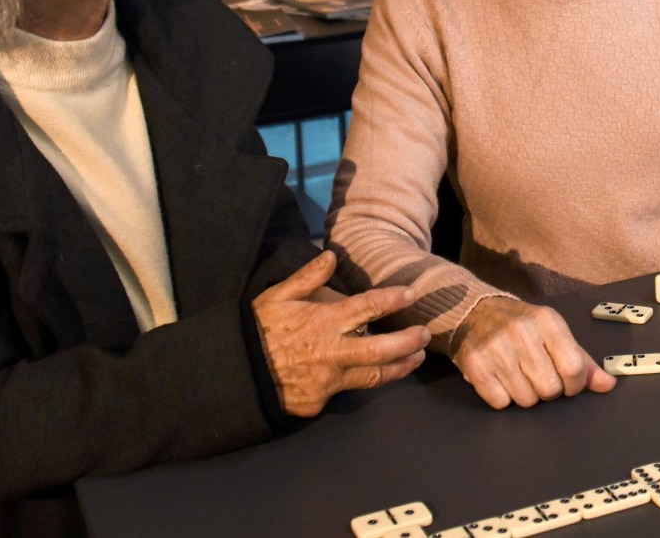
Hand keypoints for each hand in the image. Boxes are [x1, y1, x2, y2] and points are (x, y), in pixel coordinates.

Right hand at [250, 251, 429, 417]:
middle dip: (407, 342)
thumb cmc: (256, 329)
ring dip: (398, 368)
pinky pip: (344, 390)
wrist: (234, 373)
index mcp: (323, 322)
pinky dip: (359, 381)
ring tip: (415, 360)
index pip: (368, 307)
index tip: (409, 294)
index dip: (391, 299)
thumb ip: (307, 278)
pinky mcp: (319, 402)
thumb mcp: (277, 296)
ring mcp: (327, 380)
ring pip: (372, 376)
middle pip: (381, 349)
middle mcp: (331, 352)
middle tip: (424, 334)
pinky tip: (373, 375)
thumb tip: (331, 257)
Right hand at [453, 296, 615, 409]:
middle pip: (550, 389)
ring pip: (526, 400)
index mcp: (547, 321)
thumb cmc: (523, 327)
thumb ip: (581, 360)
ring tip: (519, 377)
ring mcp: (496, 349)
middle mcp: (521, 332)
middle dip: (549, 391)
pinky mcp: (475, 366)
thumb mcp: (554, 333)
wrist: (475, 313)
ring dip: (526, 395)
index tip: (568, 382)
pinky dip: (503, 398)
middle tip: (539, 378)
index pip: (573, 367)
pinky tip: (500, 380)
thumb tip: (608, 385)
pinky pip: (500, 403)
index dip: (575, 384)